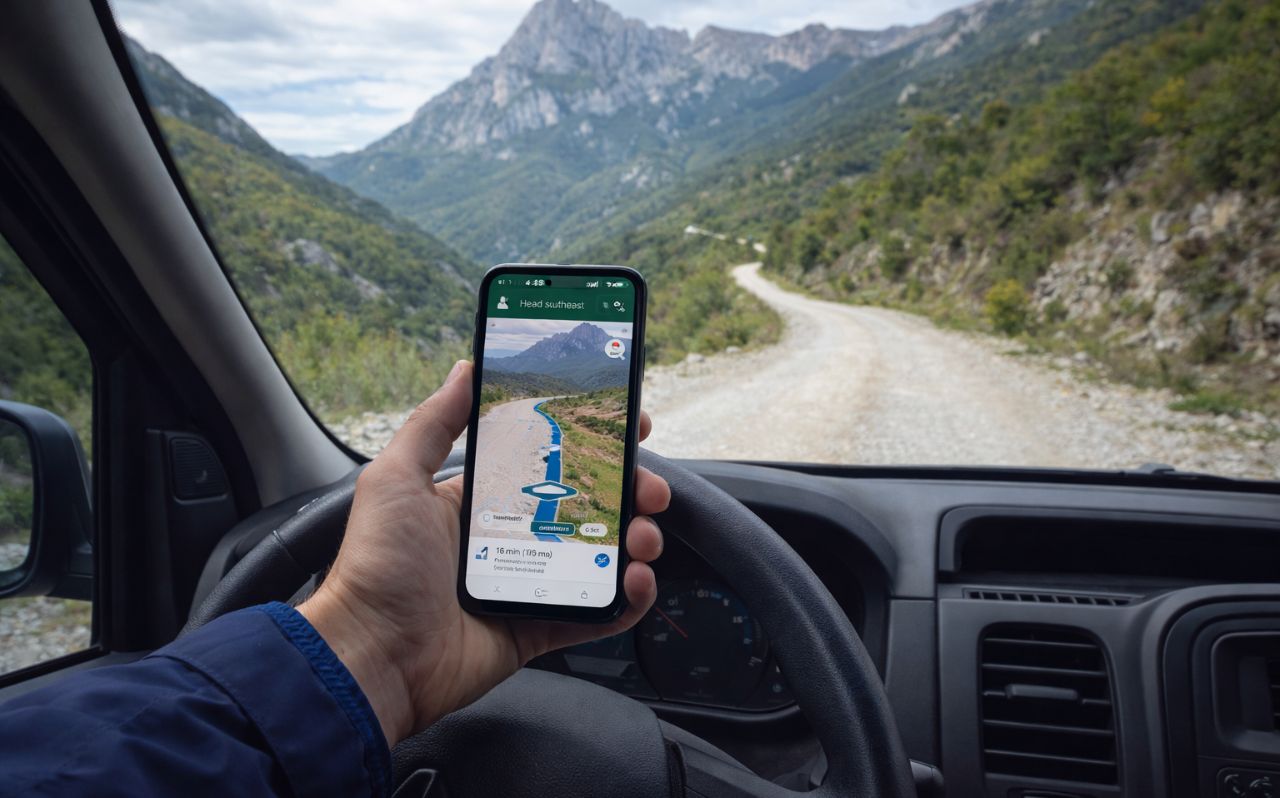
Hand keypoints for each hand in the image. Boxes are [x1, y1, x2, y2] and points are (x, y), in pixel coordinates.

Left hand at [298, 360, 668, 745]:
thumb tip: (464, 367)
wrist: (370, 657)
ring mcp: (529, 584)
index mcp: (481, 501)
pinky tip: (636, 579)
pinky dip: (628, 598)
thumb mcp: (396, 478)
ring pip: (602, 556)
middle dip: (630, 491)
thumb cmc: (376, 567)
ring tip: (643, 536)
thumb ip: (433, 422)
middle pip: (589, 505)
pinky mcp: (539, 628)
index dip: (593, 443)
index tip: (630, 426)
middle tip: (649, 488)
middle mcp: (510, 538)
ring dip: (637, 540)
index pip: (550, 461)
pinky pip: (598, 613)